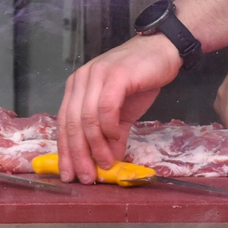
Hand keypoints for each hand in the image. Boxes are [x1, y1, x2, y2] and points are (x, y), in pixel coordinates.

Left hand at [56, 33, 180, 183]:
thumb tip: (109, 164)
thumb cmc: (141, 79)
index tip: (70, 175)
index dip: (65, 152)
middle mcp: (81, 80)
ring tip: (105, 163)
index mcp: (76, 87)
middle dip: (78, 154)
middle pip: (71, 123)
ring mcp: (97, 75)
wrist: (164, 50)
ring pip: (87, 118)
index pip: (63, 124)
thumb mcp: (123, 113)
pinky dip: (108, 127)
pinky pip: (105, 107)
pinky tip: (116, 137)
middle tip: (86, 177)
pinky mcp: (115, 75)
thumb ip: (112, 137)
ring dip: (95, 145)